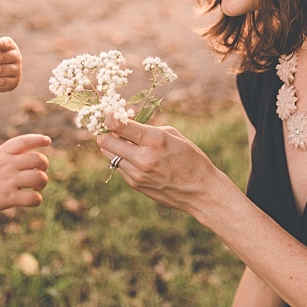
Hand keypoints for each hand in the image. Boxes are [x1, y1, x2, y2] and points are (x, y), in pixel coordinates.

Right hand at [0, 133, 50, 218]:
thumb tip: (11, 155)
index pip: (23, 141)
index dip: (38, 139)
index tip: (47, 141)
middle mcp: (6, 165)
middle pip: (37, 159)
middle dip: (43, 165)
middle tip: (39, 172)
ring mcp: (8, 181)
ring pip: (39, 177)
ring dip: (42, 182)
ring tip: (37, 187)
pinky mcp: (8, 198)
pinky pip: (33, 198)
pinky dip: (36, 200)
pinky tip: (30, 200)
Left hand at [95, 114, 234, 214]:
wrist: (201, 191)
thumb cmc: (191, 159)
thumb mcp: (173, 136)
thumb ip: (148, 129)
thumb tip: (125, 125)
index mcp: (154, 141)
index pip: (119, 126)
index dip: (109, 118)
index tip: (109, 114)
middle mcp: (142, 158)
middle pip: (105, 141)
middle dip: (106, 132)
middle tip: (112, 129)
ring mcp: (137, 173)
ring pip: (109, 154)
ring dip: (114, 146)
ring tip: (127, 143)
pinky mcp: (135, 184)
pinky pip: (118, 167)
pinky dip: (122, 160)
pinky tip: (136, 158)